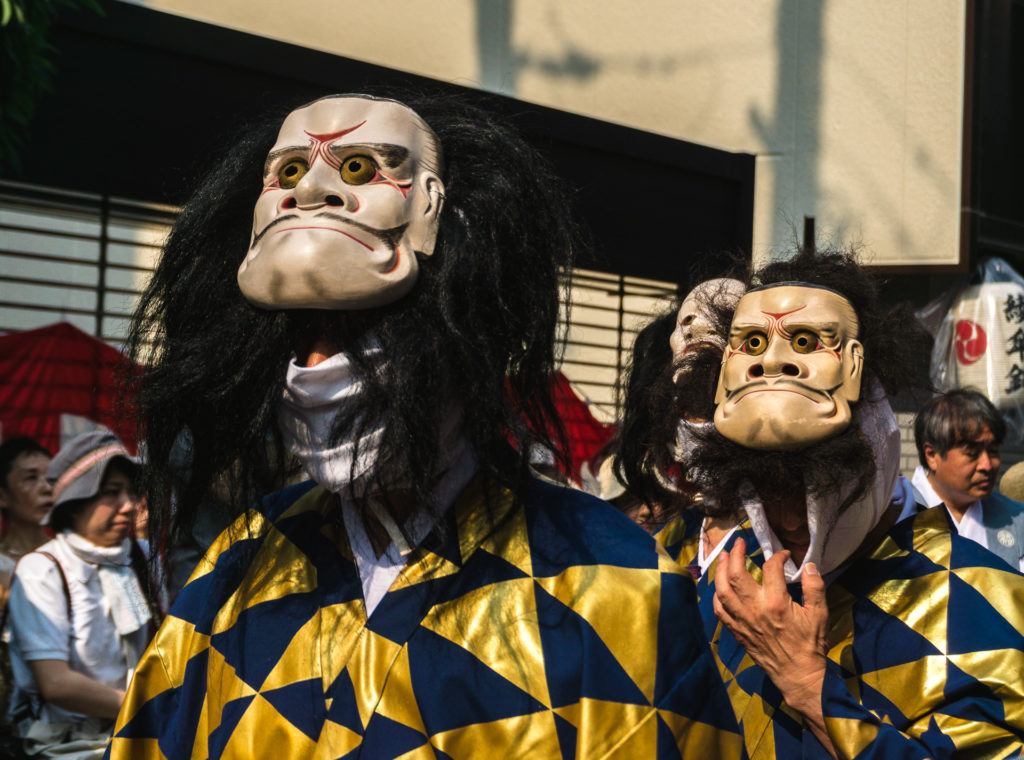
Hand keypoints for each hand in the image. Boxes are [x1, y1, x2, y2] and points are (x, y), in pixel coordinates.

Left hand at [713, 539, 834, 753]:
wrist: (798, 675)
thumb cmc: (810, 644)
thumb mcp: (820, 614)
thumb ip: (814, 587)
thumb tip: (808, 564)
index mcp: (776, 602)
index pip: (771, 568)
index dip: (777, 556)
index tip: (783, 554)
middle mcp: (754, 609)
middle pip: (736, 574)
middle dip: (735, 554)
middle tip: (738, 542)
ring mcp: (742, 620)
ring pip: (722, 590)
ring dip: (720, 570)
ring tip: (722, 556)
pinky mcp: (737, 631)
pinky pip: (720, 611)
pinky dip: (717, 596)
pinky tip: (719, 587)